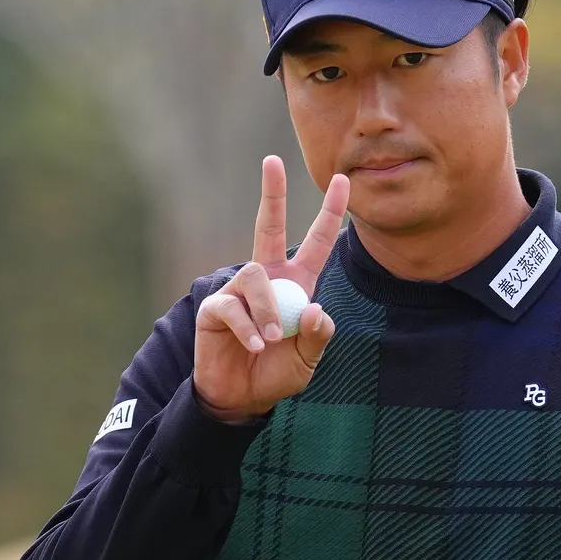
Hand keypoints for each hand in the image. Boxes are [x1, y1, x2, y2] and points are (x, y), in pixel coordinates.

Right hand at [193, 155, 349, 422]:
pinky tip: (255, 346)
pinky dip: (249, 328)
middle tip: (272, 161)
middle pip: (268, 227)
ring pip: (255, 276)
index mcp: (297, 285)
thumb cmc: (276, 373)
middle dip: (272, 193)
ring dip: (268, 309)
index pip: (316, 243)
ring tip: (273, 339)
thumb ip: (318, 336)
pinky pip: (233, 306)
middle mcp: (267, 279)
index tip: (344, 180)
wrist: (241, 398)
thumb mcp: (308, 359)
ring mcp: (239, 290)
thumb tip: (316, 310)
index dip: (330, 213)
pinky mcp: (215, 308)